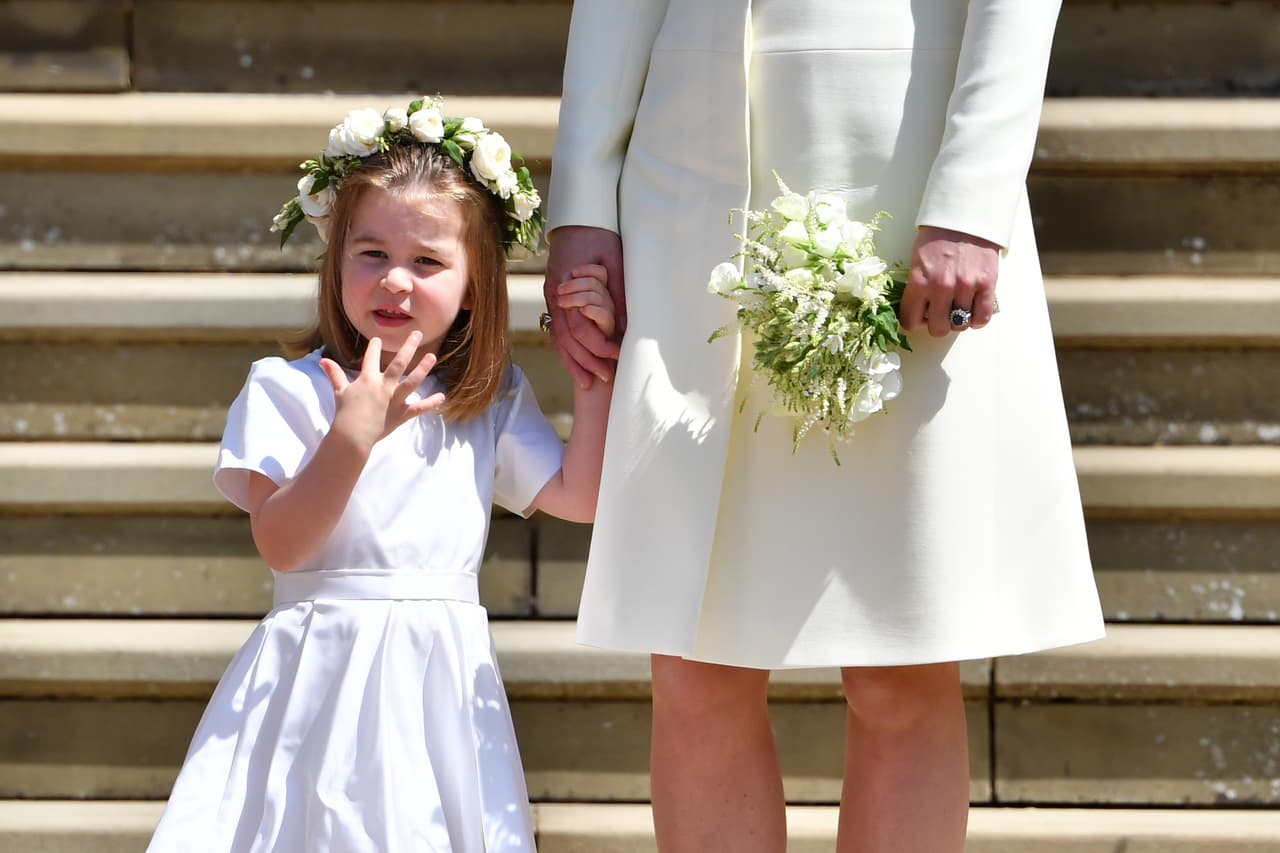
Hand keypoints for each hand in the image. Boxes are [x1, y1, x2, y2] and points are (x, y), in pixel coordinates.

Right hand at [319, 332, 445, 449]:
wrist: (352, 435)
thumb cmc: (345, 413)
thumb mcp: (339, 391)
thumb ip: (334, 374)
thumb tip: (322, 360)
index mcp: (368, 379)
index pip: (371, 358)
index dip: (375, 347)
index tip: (379, 338)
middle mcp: (383, 386)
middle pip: (399, 363)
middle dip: (409, 347)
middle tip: (418, 334)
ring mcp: (394, 400)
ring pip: (412, 381)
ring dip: (423, 369)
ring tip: (432, 357)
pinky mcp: (402, 414)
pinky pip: (419, 408)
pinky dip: (431, 403)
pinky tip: (442, 397)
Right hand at [543, 226, 624, 387]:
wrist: (575, 219)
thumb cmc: (598, 236)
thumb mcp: (614, 260)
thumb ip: (619, 291)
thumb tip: (628, 324)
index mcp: (568, 287)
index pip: (581, 327)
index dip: (598, 345)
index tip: (616, 357)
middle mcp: (556, 296)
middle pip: (567, 338)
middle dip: (586, 361)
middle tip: (605, 378)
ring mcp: (552, 298)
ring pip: (558, 338)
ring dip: (573, 361)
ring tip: (587, 383)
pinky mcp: (553, 298)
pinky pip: (556, 330)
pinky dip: (565, 350)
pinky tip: (574, 363)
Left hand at [899, 226, 1000, 337]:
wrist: (964, 215)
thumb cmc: (938, 237)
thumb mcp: (917, 261)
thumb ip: (917, 288)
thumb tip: (919, 312)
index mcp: (919, 282)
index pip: (910, 321)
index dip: (915, 322)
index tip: (920, 316)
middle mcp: (942, 287)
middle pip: (937, 329)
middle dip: (937, 324)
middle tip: (940, 313)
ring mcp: (966, 286)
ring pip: (960, 325)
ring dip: (957, 320)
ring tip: (957, 308)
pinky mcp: (987, 284)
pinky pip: (982, 317)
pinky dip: (977, 319)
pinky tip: (972, 310)